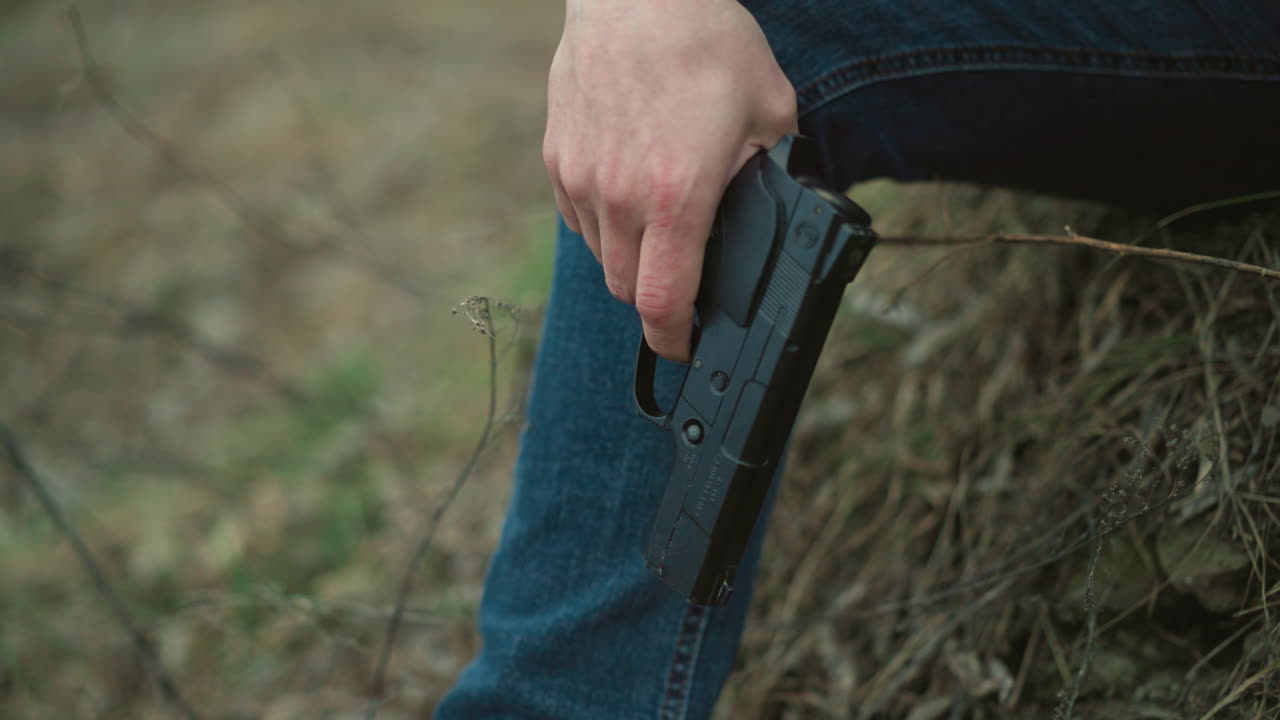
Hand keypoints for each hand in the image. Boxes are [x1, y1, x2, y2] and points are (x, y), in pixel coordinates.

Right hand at [544, 0, 796, 360]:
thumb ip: (773, 176)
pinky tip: (630, 191)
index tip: (684, 349)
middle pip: (627, 290)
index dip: (673, 340)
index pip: (661, 302)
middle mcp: (619, 196)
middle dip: (657, 301)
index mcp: (676, 194)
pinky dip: (605, 225)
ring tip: (661, 226)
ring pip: (602, 256)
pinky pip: (578, 218)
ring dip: (631, 261)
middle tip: (685, 284)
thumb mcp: (770, 111)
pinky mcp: (558, 158)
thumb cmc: (706, 43)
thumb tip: (778, 214)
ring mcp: (581, 177)